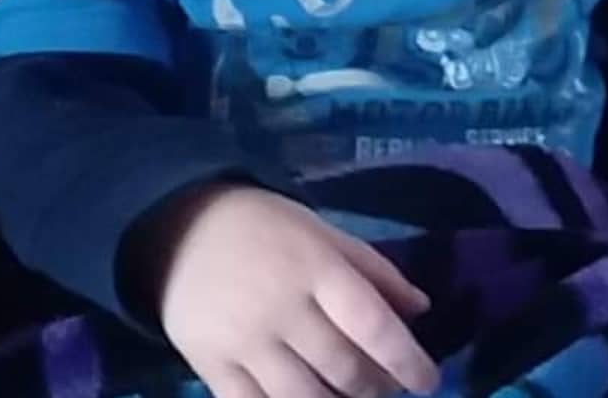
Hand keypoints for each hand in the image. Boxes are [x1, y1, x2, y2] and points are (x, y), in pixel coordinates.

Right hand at [148, 186, 439, 397]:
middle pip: (345, 369)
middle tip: (384, 385)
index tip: (428, 379)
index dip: (408, 360)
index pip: (372, 323)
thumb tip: (421, 309)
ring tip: (349, 396)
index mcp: (314, 266)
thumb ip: (372, 269)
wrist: (179, 227)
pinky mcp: (212, 367)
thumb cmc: (263, 226)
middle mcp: (282, 307)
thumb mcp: (319, 230)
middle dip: (377, 387)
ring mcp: (245, 342)